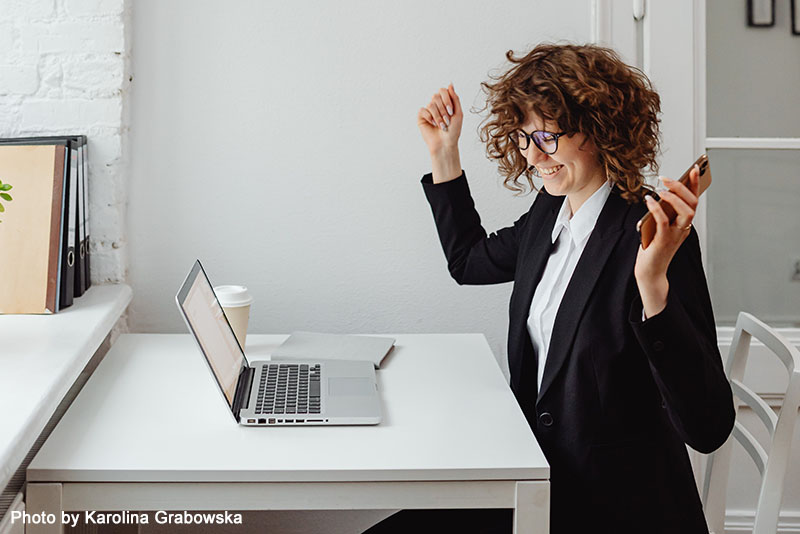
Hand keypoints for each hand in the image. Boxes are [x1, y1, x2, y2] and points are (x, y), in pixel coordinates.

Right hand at [417, 84, 462, 155]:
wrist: (446, 144)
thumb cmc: (454, 131)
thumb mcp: (458, 113)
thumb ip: (455, 98)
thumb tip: (450, 84)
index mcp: (445, 102)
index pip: (443, 91)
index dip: (447, 99)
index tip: (451, 111)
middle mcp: (436, 104)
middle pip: (436, 96)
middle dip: (443, 110)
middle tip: (447, 121)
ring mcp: (428, 110)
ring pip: (431, 104)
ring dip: (438, 116)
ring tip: (442, 126)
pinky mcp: (421, 117)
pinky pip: (423, 110)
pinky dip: (430, 118)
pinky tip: (433, 125)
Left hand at [634, 164, 700, 317]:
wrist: (650, 271)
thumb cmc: (653, 249)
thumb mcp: (659, 227)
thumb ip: (662, 213)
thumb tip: (658, 195)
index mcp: (683, 224)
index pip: (693, 201)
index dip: (695, 185)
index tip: (695, 169)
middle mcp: (683, 229)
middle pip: (692, 204)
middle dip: (682, 188)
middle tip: (667, 178)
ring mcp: (675, 236)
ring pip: (685, 212)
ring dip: (674, 198)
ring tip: (660, 188)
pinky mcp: (663, 241)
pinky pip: (663, 222)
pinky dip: (657, 209)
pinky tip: (649, 200)